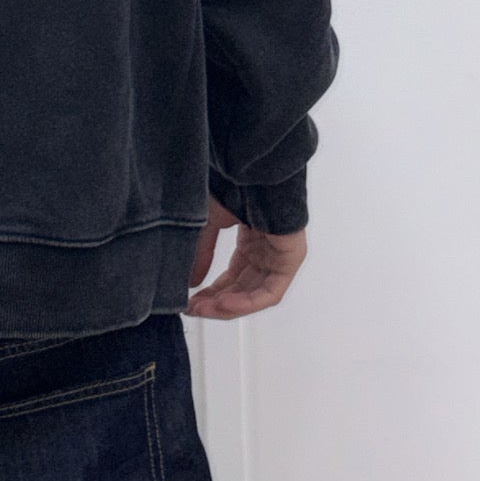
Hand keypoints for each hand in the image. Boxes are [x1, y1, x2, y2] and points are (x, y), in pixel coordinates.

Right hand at [184, 192, 306, 319]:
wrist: (252, 170)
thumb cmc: (233, 185)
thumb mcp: (209, 222)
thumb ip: (202, 253)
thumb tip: (190, 283)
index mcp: (251, 240)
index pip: (233, 276)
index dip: (211, 292)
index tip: (189, 302)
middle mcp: (267, 251)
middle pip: (243, 288)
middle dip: (216, 302)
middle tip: (192, 309)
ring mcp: (280, 256)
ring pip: (255, 293)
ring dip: (228, 306)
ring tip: (203, 309)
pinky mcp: (290, 260)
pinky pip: (270, 291)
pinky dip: (246, 302)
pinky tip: (223, 304)